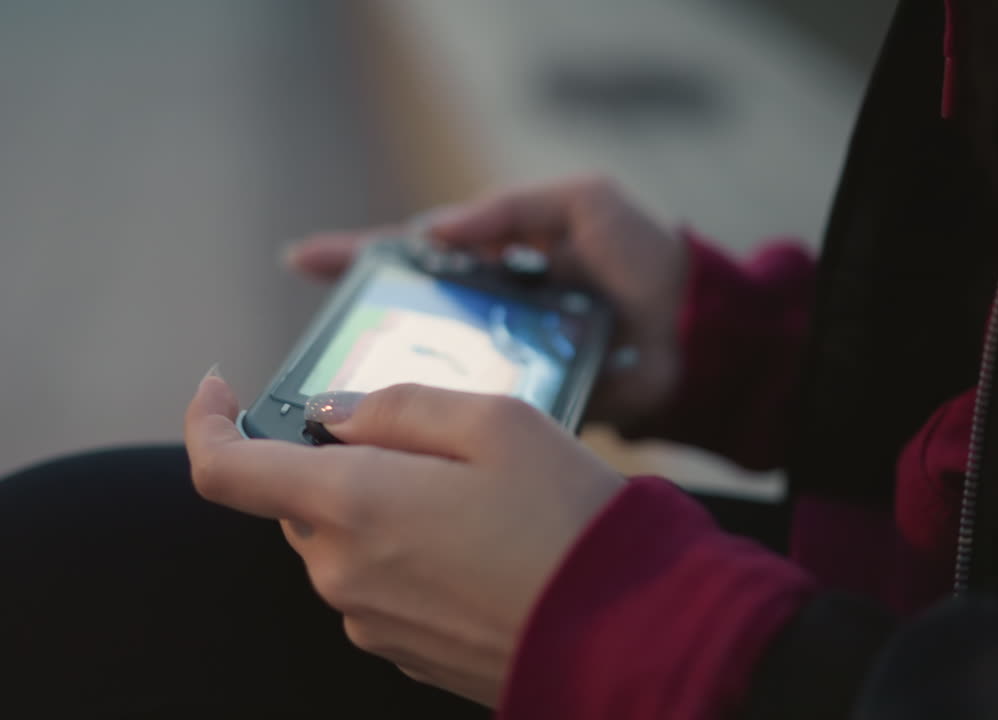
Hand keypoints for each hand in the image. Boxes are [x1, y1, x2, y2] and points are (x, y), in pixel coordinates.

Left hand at [185, 374, 624, 705]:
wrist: (629, 636)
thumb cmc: (568, 518)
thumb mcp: (495, 421)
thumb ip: (398, 406)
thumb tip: (335, 415)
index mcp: (349, 506)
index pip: (225, 470)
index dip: (207, 421)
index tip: (222, 387)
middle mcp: (341, 573)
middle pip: (298, 499)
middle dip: (340, 460)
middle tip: (429, 445)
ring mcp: (369, 621)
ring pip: (342, 539)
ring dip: (381, 507)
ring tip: (474, 502)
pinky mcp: (402, 651)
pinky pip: (377, 583)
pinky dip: (404, 551)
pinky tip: (478, 549)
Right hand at [284, 176, 687, 426]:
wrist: (698, 336)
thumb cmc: (642, 256)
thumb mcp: (581, 201)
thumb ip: (510, 209)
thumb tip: (433, 230)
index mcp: (493, 259)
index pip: (411, 252)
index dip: (356, 255)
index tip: (299, 259)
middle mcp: (484, 313)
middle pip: (404, 318)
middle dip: (354, 328)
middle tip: (308, 346)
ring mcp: (499, 363)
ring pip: (428, 374)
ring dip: (384, 385)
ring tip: (331, 398)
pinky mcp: (520, 408)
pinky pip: (469, 418)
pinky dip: (435, 429)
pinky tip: (397, 441)